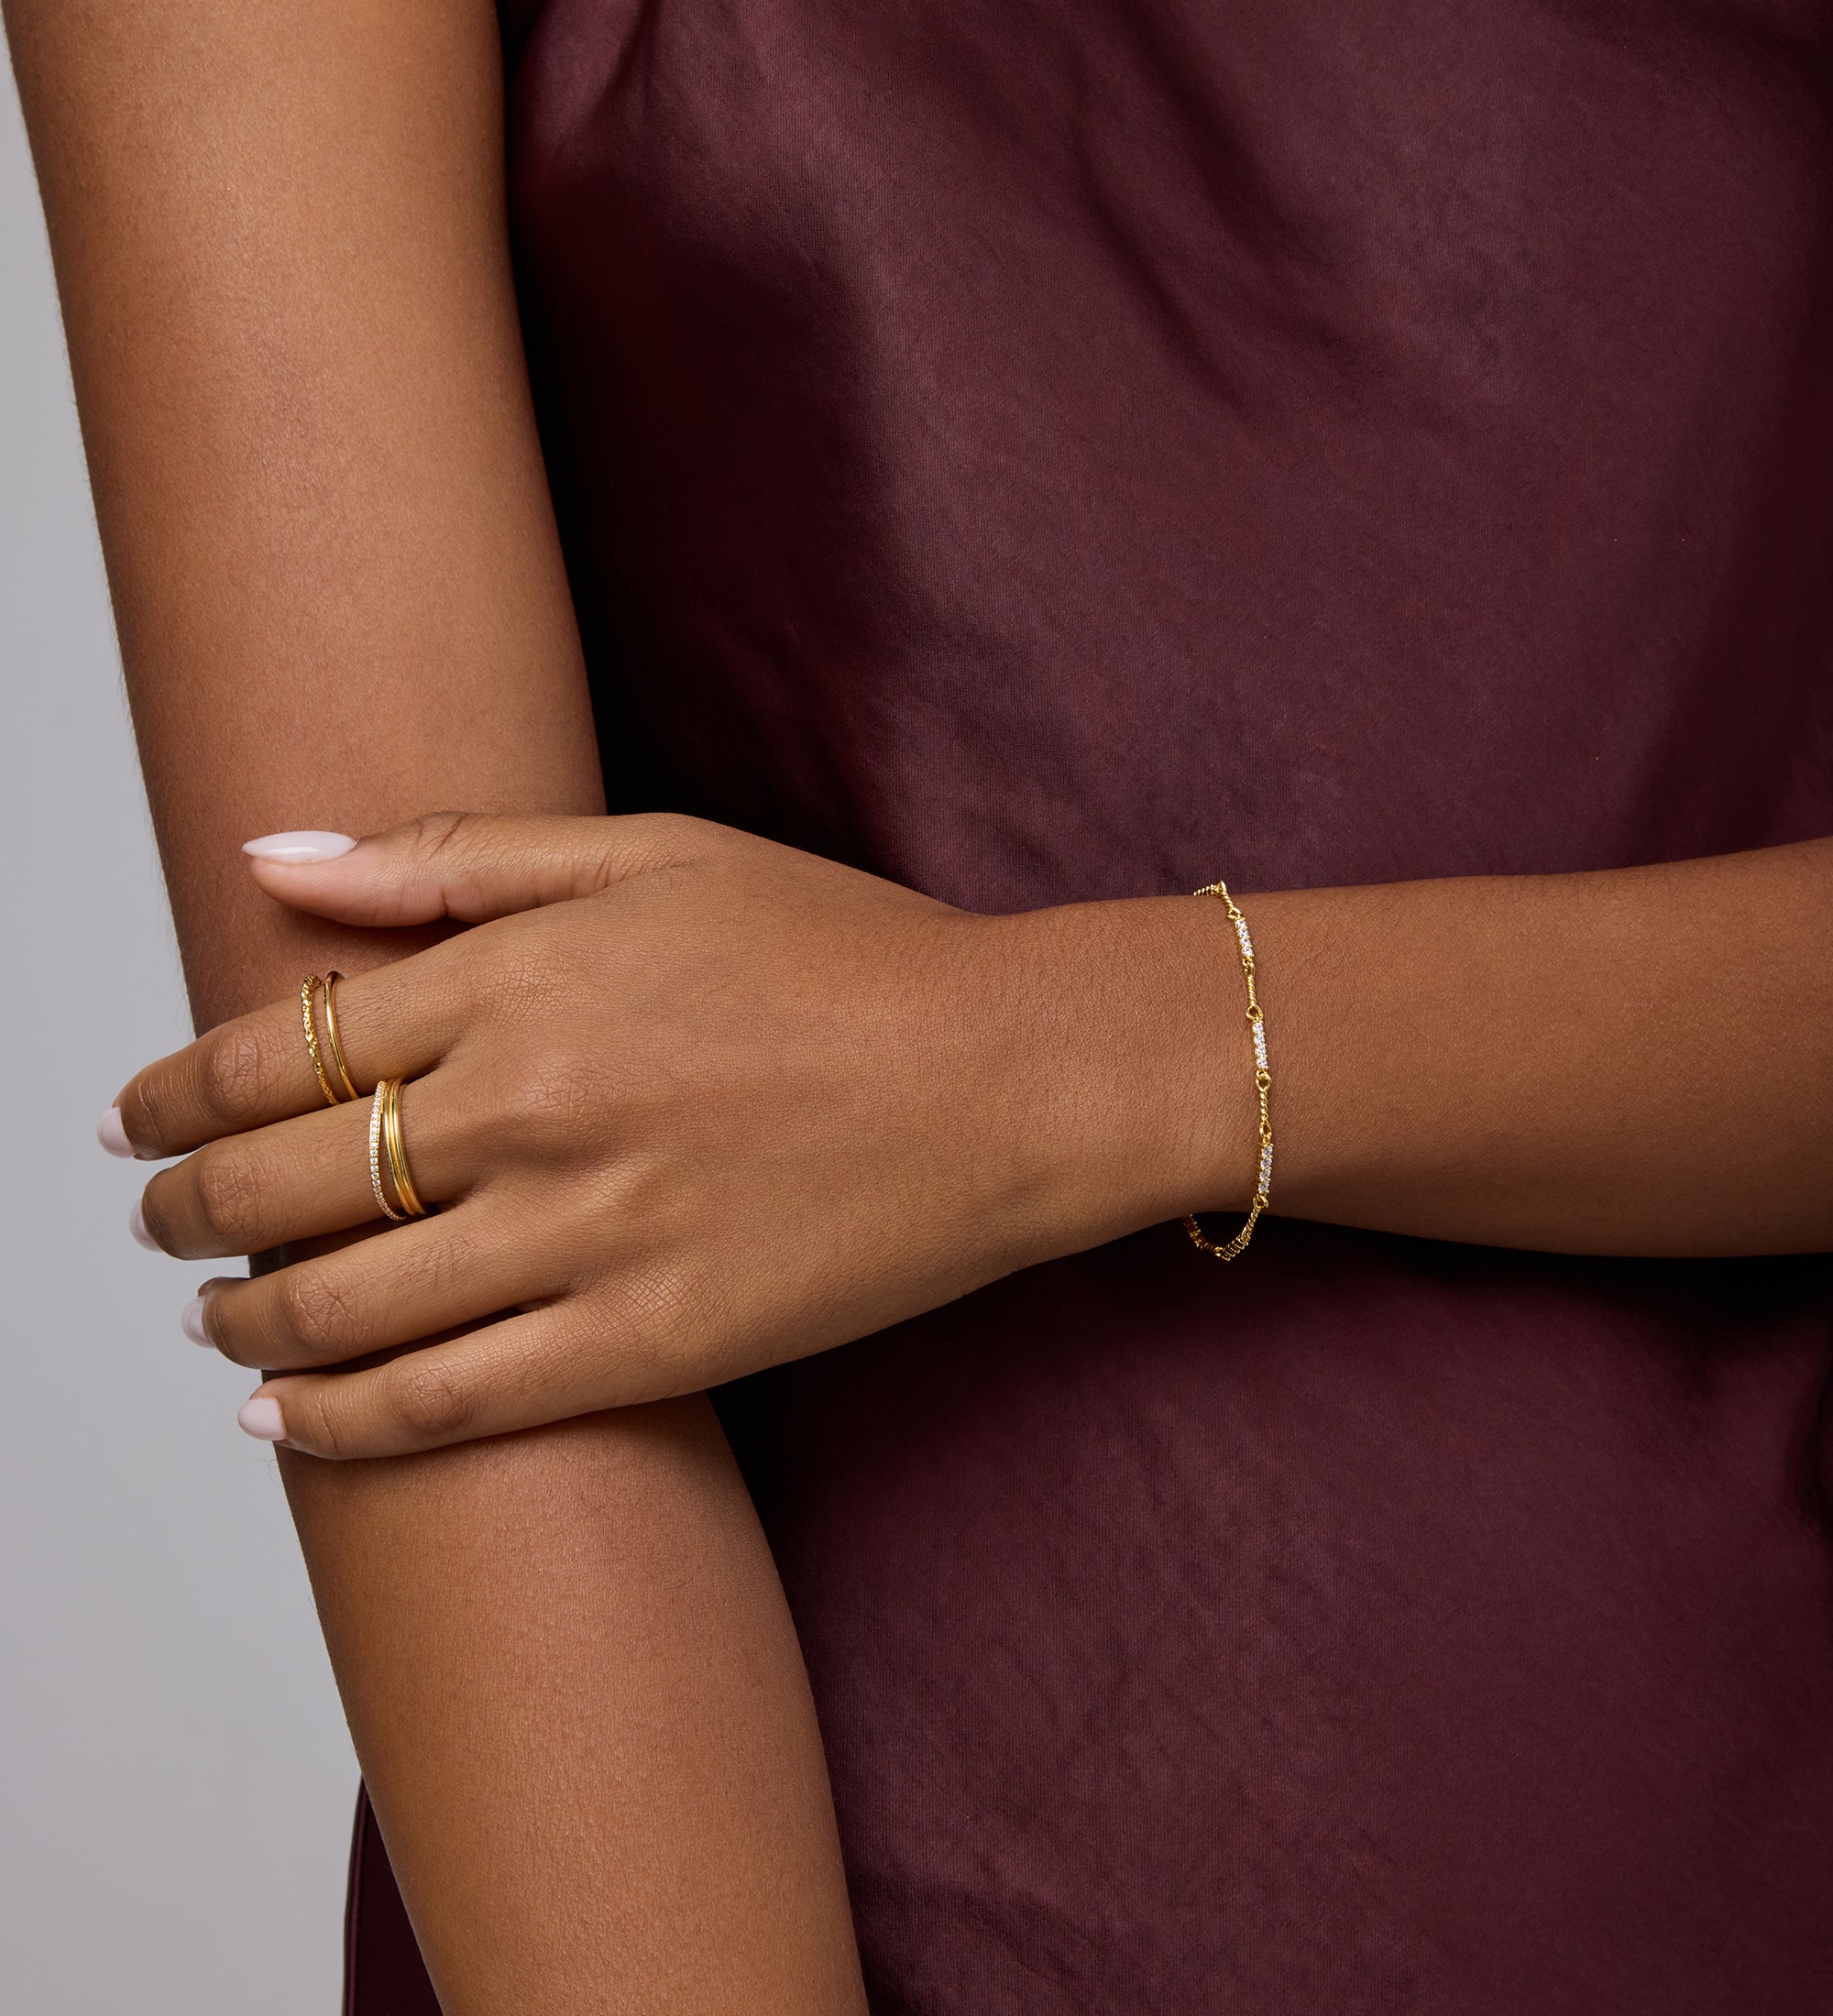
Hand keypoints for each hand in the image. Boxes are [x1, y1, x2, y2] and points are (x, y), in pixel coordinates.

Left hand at [110, 813, 1247, 1457]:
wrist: (1007, 1079)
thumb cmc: (847, 956)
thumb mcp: (656, 853)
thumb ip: (457, 857)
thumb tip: (275, 859)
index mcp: (519, 978)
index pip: (278, 1048)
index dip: (175, 1091)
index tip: (133, 1115)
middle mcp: (528, 1109)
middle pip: (281, 1180)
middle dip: (184, 1206)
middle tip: (155, 1218)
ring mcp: (583, 1237)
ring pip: (340, 1306)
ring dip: (242, 1319)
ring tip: (210, 1319)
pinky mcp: (646, 1345)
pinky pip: (445, 1405)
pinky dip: (339, 1424)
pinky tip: (282, 1423)